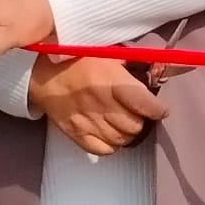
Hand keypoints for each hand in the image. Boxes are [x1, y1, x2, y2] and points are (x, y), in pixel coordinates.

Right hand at [28, 56, 168, 155]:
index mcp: (112, 81)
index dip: (158, 110)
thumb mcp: (108, 53)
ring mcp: (88, 122)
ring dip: (128, 134)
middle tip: (138, 114)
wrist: (43, 74)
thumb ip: (133, 63)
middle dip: (141, 121)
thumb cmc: (78, 60)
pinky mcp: (76, 134)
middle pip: (135, 126)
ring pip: (122, 140)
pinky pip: (103, 150)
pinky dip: (111, 145)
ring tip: (125, 123)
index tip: (161, 110)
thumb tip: (159, 68)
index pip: (144, 104)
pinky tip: (110, 134)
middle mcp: (102, 104)